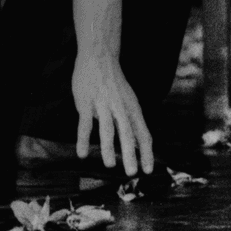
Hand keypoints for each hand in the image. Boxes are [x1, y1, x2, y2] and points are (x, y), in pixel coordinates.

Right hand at [72, 51, 153, 175]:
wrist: (99, 57)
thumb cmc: (114, 83)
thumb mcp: (128, 101)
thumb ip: (131, 121)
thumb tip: (137, 143)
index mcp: (133, 109)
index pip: (143, 134)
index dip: (146, 153)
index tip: (148, 170)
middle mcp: (121, 108)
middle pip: (128, 134)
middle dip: (131, 154)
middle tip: (133, 173)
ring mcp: (103, 105)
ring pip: (108, 130)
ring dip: (109, 148)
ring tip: (110, 166)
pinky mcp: (86, 103)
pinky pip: (85, 124)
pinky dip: (84, 140)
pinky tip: (82, 154)